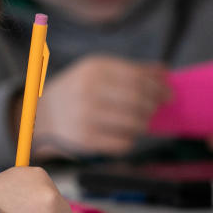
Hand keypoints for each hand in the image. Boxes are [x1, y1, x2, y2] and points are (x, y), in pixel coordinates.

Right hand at [16, 55, 169, 158]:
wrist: (44, 113)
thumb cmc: (78, 89)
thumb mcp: (98, 71)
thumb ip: (132, 69)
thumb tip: (165, 72)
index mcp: (94, 69)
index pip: (138, 79)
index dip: (158, 88)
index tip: (168, 94)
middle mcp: (90, 91)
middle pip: (138, 101)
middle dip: (153, 107)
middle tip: (155, 110)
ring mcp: (87, 116)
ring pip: (134, 123)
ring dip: (143, 124)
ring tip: (140, 122)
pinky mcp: (86, 139)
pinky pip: (123, 143)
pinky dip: (130, 140)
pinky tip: (125, 134)